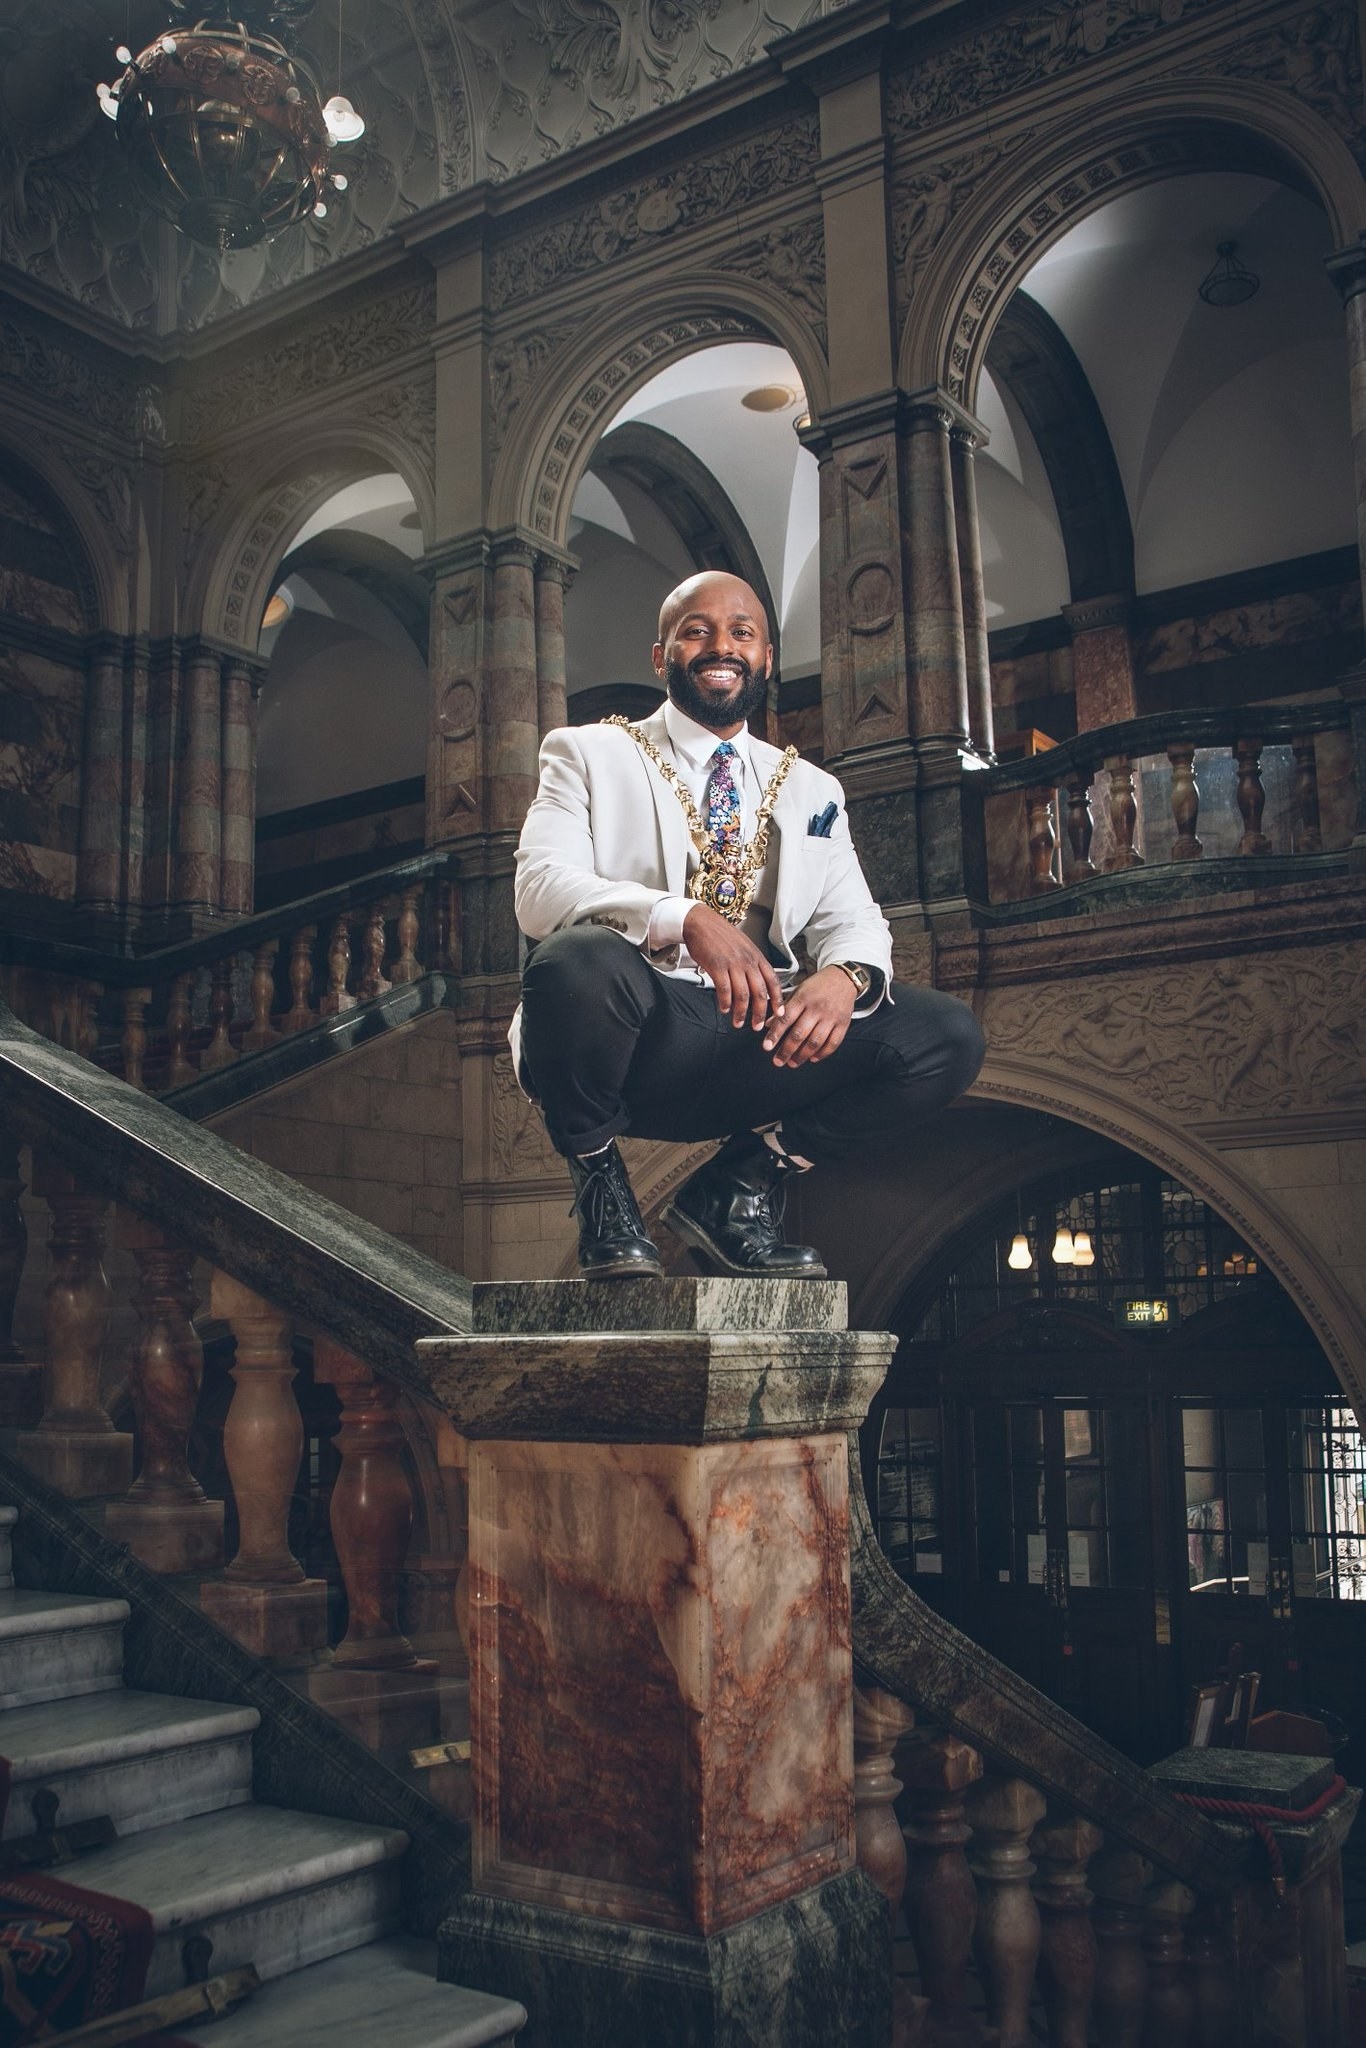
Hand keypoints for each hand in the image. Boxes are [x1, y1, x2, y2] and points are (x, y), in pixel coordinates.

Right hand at [683, 903, 785, 1030]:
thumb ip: (752, 964)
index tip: (779, 1014)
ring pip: (743, 994)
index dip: (777, 1000)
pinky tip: (724, 1009)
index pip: (773, 981)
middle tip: (757, 1026)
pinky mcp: (717, 966)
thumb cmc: (721, 935)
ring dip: (741, 1012)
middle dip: (760, 1013)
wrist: (701, 923)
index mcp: (756, 957)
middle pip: (759, 992)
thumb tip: (758, 983)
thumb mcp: (744, 947)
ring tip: (738, 1022)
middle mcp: (748, 961)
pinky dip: (725, 1002)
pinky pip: (724, 989)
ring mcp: (733, 963)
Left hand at [761, 966, 855, 1067]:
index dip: (775, 1034)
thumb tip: (769, 1024)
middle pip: (799, 1034)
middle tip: (778, 1061)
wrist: (843, 978)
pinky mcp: (843, 1023)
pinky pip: (833, 1043)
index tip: (767, 1047)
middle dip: (786, 1050)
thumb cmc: (818, 985)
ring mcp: (831, 1017)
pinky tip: (813, 1058)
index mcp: (803, 998)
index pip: (786, 1019)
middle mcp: (817, 1008)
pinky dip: (823, 1053)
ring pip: (815, 1041)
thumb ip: (784, 1008)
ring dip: (802, 1055)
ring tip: (792, 1063)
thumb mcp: (798, 990)